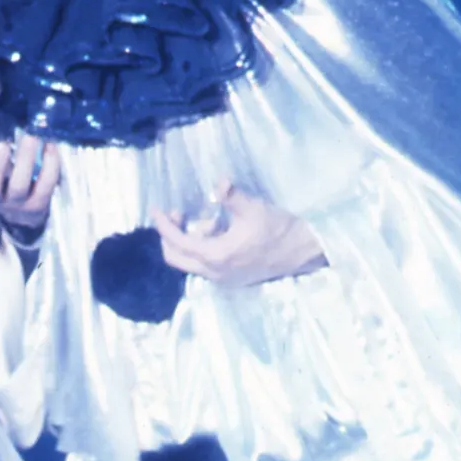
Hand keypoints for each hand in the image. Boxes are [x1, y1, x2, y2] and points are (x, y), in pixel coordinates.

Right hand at [0, 123, 58, 231]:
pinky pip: (45, 185)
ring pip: (19, 186)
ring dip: (25, 161)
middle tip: (1, 145)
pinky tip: (50, 146)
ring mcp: (16, 204)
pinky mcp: (38, 204)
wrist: (23, 213)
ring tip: (31, 137)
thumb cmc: (0, 179)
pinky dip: (50, 165)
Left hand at [152, 179, 326, 286]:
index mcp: (216, 256)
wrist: (305, 251)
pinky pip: (203, 265)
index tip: (154, 210)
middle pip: (175, 258)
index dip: (163, 225)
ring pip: (189, 262)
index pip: (178, 242)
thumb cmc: (279, 229)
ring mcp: (223, 279)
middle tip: (176, 214)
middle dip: (170, 236)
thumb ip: (231, 196)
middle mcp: (214, 273)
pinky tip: (219, 231)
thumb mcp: (254, 209)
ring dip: (189, 241)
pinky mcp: (231, 278)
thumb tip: (219, 182)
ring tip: (210, 220)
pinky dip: (202, 248)